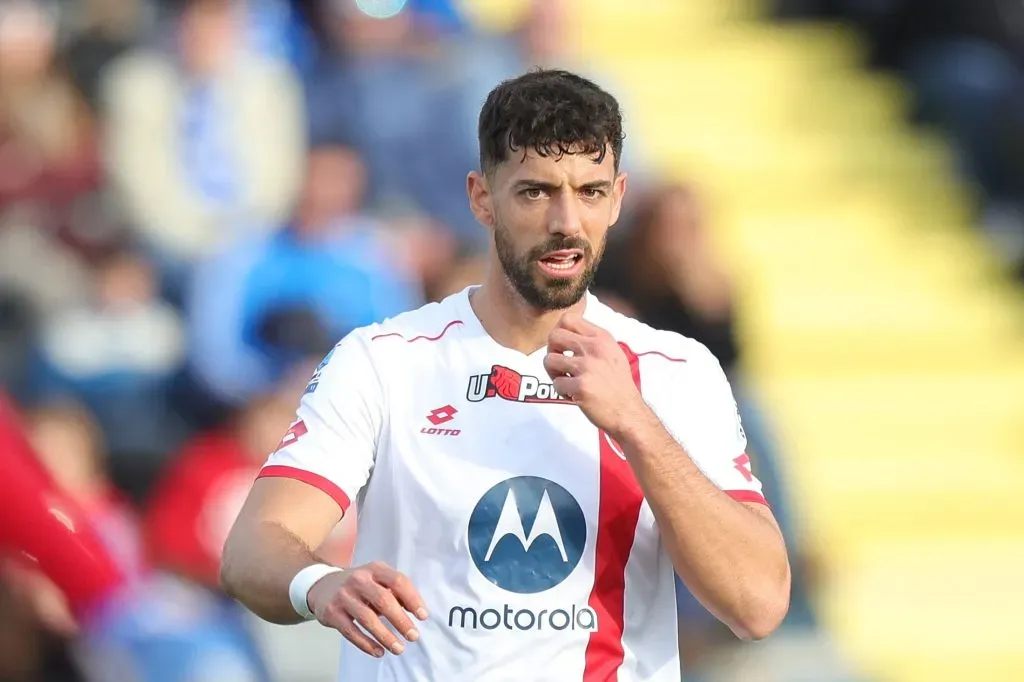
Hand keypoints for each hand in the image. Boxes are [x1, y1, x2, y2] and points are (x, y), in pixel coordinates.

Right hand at [307, 561, 427, 657]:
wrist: (322, 585)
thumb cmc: (358, 585)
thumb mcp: (376, 579)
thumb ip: (395, 591)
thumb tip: (416, 610)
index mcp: (375, 569)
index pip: (398, 581)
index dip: (413, 599)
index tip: (423, 616)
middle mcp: (358, 580)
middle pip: (383, 600)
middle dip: (401, 620)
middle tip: (413, 635)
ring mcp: (344, 596)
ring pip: (367, 618)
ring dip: (385, 636)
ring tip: (399, 648)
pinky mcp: (332, 613)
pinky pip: (351, 631)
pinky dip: (366, 644)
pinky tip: (378, 651)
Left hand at [544, 313, 648, 435]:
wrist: (628, 412)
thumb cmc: (618, 384)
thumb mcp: (612, 353)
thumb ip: (592, 340)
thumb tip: (565, 330)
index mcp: (602, 337)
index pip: (568, 319)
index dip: (559, 332)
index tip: (563, 347)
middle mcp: (595, 348)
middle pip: (554, 336)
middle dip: (552, 351)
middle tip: (560, 365)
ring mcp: (587, 367)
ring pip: (549, 360)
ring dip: (553, 373)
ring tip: (567, 381)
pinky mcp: (581, 386)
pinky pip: (556, 383)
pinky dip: (562, 391)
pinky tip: (574, 395)